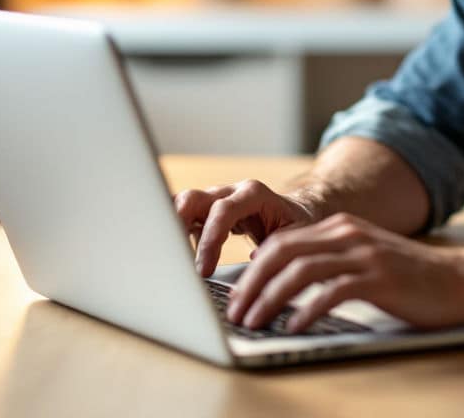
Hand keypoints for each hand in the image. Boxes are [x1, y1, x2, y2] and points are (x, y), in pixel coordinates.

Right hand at [173, 179, 317, 276]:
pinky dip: (172, 233)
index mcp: (253, 194)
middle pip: (192, 199)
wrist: (297, 210)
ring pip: (180, 204)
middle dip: (177, 227)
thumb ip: (274, 249)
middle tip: (173, 261)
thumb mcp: (294, 237)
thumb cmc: (296, 224)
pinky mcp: (205, 211)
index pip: (223, 211)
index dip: (210, 241)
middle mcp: (229, 191)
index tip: (203, 271)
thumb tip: (252, 272)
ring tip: (167, 261)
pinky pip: (181, 216)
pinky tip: (170, 256)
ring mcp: (214, 199)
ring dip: (169, 230)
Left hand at [224, 212, 463, 333]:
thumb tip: (281, 280)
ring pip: (300, 270)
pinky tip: (294, 327)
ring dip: (270, 298)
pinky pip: (332, 292)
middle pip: (283, 252)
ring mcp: (363, 254)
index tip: (235, 296)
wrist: (460, 280)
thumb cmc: (410, 278)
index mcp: (341, 227)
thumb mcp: (364, 259)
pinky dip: (307, 309)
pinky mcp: (379, 278)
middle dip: (251, 284)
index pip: (282, 242)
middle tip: (234, 313)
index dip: (252, 269)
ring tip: (254, 322)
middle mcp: (348, 234)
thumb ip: (329, 262)